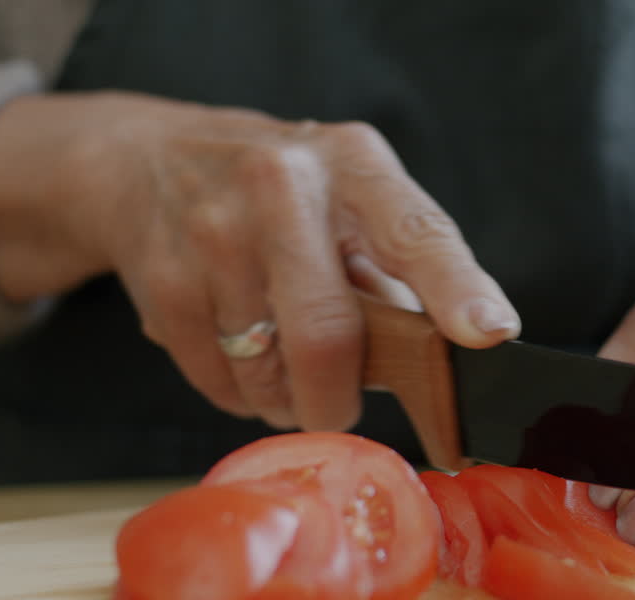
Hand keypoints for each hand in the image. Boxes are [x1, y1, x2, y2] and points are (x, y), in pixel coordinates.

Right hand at [0, 92, 518, 430]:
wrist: (145, 160)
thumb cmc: (278, 192)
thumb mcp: (350, 199)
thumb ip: (398, 272)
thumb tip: (439, 356)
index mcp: (354, 166)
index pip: (416, 233)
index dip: (456, 288)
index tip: (489, 332)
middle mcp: (282, 186)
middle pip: (328, 337)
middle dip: (338, 399)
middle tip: (337, 406)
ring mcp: (214, 229)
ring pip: (268, 374)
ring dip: (284, 398)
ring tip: (278, 360)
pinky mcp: (164, 277)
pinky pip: (218, 381)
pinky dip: (238, 391)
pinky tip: (236, 348)